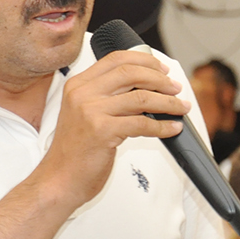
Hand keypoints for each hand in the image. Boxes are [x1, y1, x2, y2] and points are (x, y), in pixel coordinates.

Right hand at [35, 51, 188, 215]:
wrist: (59, 179)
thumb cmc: (74, 151)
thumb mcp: (84, 114)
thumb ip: (107, 97)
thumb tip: (146, 88)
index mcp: (77, 85)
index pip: (116, 59)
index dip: (145, 61)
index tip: (162, 69)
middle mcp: (82, 94)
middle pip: (131, 72)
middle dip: (160, 79)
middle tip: (175, 89)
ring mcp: (91, 111)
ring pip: (141, 97)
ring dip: (168, 103)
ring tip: (180, 108)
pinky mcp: (102, 131)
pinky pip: (142, 124)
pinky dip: (162, 126)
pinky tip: (171, 128)